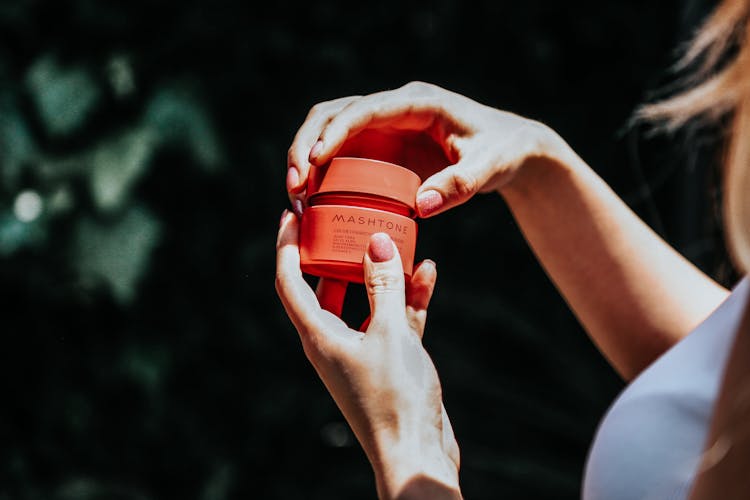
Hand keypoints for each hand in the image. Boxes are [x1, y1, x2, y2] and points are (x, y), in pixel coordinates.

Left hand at [275, 210, 460, 498]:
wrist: (417, 452)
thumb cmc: (394, 396)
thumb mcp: (389, 332)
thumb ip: (383, 284)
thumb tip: (377, 242)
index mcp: (319, 335)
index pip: (290, 282)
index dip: (286, 246)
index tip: (290, 215)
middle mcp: (333, 342)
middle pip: (328, 287)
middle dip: (338, 253)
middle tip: (348, 220)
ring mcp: (361, 351)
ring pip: (365, 300)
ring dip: (381, 274)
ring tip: (397, 240)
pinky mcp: (387, 360)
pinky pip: (392, 319)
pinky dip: (406, 298)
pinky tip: (426, 273)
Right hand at [286, 81, 569, 216]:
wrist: (506, 149)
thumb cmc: (500, 152)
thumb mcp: (489, 168)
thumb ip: (460, 185)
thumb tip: (420, 208)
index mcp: (418, 102)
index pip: (366, 109)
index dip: (336, 132)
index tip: (313, 162)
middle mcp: (394, 107)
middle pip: (334, 113)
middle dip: (306, 145)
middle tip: (295, 187)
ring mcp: (383, 125)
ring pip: (329, 129)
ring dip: (305, 157)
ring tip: (295, 196)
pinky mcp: (380, 146)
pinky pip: (340, 152)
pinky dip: (321, 172)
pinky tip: (312, 199)